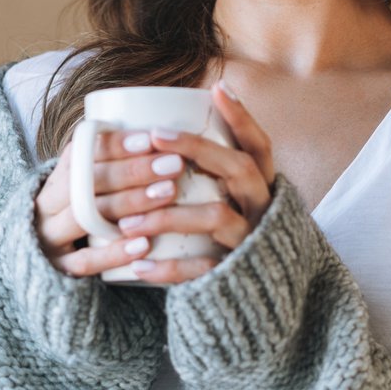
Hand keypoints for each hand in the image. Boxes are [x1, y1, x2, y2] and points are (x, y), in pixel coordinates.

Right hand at [33, 128, 186, 277]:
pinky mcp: (58, 268)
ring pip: (87, 216)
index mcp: (56, 177)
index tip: (151, 138)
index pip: (81, 152)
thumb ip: (111, 165)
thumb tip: (163, 132)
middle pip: (88, 182)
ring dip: (130, 203)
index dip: (115, 144)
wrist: (39, 261)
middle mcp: (48, 204)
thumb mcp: (85, 187)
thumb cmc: (80, 214)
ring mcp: (50, 237)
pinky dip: (114, 252)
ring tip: (168, 193)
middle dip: (133, 170)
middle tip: (173, 164)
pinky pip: (86, 261)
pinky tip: (145, 243)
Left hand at [117, 81, 275, 284]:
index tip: (216, 88)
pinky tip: (138, 265)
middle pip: (239, 169)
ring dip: (168, 213)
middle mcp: (263, 209)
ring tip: (127, 220)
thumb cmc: (234, 235)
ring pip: (217, 217)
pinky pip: (202, 269)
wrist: (258, 301)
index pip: (260, 145)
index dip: (242, 116)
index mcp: (263, 186)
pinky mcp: (236, 277)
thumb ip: (217, 170)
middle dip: (197, 148)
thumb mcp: (235, 200)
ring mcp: (252, 242)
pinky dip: (168, 269)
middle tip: (155, 137)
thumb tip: (178, 121)